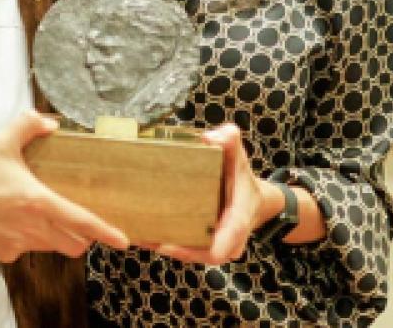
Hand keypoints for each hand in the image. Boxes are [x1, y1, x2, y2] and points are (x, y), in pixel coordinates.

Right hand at [0, 110, 129, 262]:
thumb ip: (27, 126)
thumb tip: (48, 122)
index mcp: (36, 201)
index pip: (81, 220)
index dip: (105, 231)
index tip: (123, 239)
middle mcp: (32, 228)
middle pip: (73, 243)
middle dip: (81, 234)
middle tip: (76, 216)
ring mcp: (17, 243)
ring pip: (52, 247)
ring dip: (55, 235)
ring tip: (39, 213)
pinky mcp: (3, 252)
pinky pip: (26, 249)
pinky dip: (28, 239)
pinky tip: (13, 220)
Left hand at [151, 123, 269, 264]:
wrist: (253, 198)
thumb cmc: (242, 176)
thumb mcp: (239, 155)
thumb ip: (230, 139)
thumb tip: (211, 137)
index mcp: (238, 221)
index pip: (221, 247)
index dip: (195, 250)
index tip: (168, 245)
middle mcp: (229, 241)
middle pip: (199, 255)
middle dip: (173, 250)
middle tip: (144, 237)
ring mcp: (217, 245)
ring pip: (190, 254)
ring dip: (166, 247)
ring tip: (139, 236)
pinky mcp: (205, 244)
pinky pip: (187, 249)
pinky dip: (167, 244)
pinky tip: (145, 235)